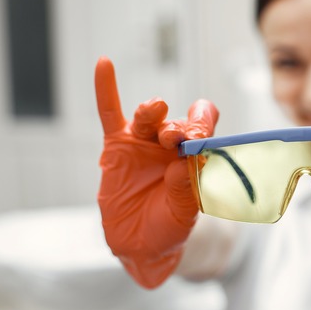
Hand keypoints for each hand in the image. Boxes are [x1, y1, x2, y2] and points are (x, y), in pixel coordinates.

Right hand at [95, 56, 218, 287]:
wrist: (139, 245)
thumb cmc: (169, 226)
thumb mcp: (183, 214)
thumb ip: (185, 190)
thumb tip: (183, 165)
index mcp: (195, 155)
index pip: (205, 124)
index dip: (204, 123)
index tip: (199, 137)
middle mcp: (172, 144)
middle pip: (179, 120)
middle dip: (180, 126)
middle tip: (175, 140)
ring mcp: (144, 143)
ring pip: (150, 116)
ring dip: (154, 111)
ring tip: (156, 111)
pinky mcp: (117, 146)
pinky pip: (110, 113)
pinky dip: (107, 89)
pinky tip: (105, 64)